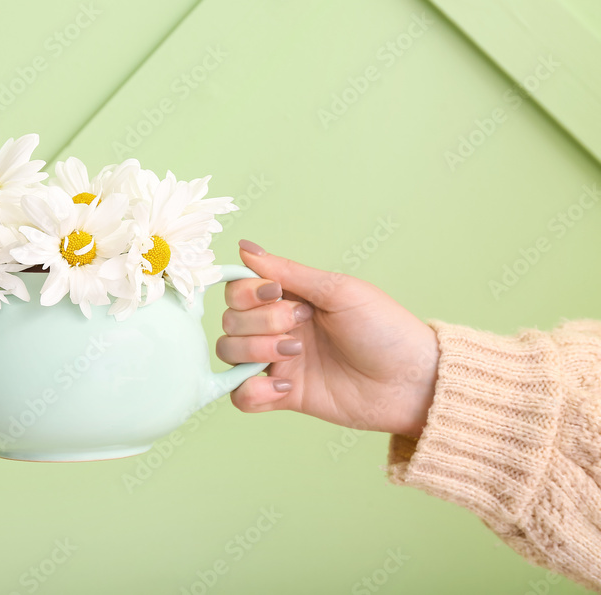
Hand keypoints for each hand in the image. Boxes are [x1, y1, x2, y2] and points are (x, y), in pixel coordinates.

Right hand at [216, 240, 440, 436]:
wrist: (411, 381)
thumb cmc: (385, 329)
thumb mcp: (338, 290)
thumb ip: (287, 271)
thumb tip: (245, 247)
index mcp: (290, 298)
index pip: (238, 290)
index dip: (248, 293)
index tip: (278, 295)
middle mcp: (277, 327)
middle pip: (230, 320)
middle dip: (259, 322)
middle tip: (302, 325)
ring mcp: (277, 362)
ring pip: (229, 353)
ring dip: (255, 352)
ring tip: (294, 355)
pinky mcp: (282, 395)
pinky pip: (241, 395)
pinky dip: (252, 391)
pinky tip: (284, 387)